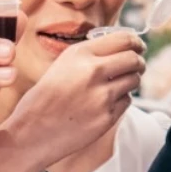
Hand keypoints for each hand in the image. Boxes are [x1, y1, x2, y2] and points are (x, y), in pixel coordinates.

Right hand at [2, 31, 145, 169]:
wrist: (32, 132)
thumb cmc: (44, 98)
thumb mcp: (62, 65)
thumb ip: (90, 55)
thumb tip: (121, 48)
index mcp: (80, 54)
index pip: (123, 39)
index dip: (135, 42)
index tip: (138, 46)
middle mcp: (93, 71)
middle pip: (134, 59)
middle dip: (138, 61)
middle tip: (137, 64)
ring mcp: (102, 96)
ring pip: (134, 80)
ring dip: (131, 80)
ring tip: (117, 85)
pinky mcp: (107, 117)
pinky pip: (127, 101)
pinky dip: (121, 100)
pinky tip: (105, 103)